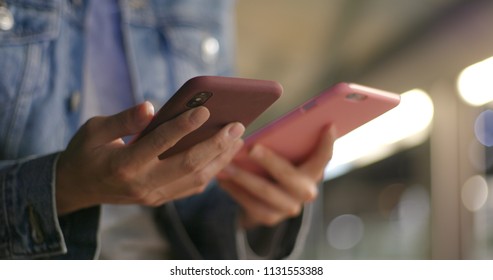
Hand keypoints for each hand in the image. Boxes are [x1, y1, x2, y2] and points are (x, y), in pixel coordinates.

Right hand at [56, 102, 243, 214]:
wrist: (76, 188)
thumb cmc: (86, 152)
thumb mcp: (95, 129)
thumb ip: (124, 120)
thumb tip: (151, 107)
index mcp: (123, 165)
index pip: (160, 143)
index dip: (183, 126)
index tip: (206, 110)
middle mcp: (142, 184)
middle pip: (188, 165)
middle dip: (216, 145)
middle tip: (237, 126)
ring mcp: (153, 196)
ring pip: (195, 180)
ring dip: (220, 159)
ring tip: (238, 139)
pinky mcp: (159, 200)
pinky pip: (191, 188)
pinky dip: (211, 172)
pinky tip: (223, 155)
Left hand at [218, 126, 335, 228]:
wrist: (268, 201)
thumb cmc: (278, 165)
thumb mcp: (285, 156)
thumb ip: (284, 144)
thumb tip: (262, 127)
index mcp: (313, 172)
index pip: (324, 157)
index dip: (327, 143)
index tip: (327, 125)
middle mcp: (306, 192)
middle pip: (288, 175)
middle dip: (269, 161)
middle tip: (251, 148)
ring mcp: (288, 207)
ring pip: (265, 191)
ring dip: (243, 177)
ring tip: (225, 165)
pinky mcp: (270, 217)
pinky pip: (251, 204)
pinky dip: (235, 190)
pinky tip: (223, 179)